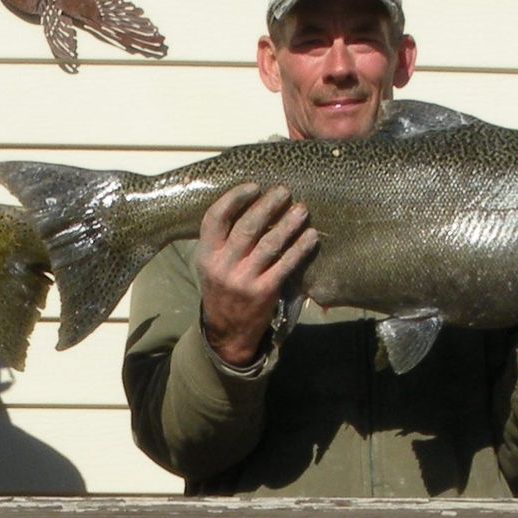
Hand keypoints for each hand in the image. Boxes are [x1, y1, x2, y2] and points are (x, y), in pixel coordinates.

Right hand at [194, 183, 319, 367]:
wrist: (227, 331)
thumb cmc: (222, 288)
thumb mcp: (211, 264)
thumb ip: (222, 239)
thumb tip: (251, 203)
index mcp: (206, 254)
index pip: (215, 218)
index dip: (234, 198)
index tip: (253, 187)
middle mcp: (223, 266)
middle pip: (247, 227)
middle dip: (267, 205)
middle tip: (284, 191)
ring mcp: (244, 280)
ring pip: (269, 244)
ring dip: (288, 224)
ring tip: (302, 209)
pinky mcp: (264, 292)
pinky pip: (286, 264)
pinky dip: (300, 248)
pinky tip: (310, 236)